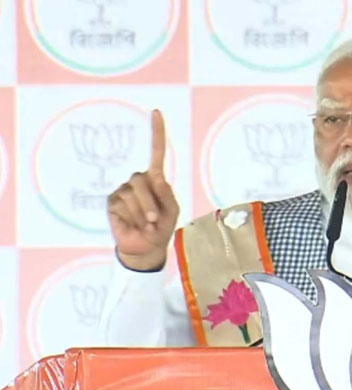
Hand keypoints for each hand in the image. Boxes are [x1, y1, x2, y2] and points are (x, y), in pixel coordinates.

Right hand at [107, 109, 179, 270]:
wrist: (145, 247)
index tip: (156, 112)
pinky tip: (133, 224)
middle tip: (154, 220)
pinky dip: (132, 217)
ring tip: (145, 224)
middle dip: (150, 202)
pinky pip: (122, 204)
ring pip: (132, 194)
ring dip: (142, 213)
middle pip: (142, 180)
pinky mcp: (112, 201)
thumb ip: (165, 193)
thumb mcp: (171, 210)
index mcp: (156, 179)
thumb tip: (152, 176)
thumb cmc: (160, 227)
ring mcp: (123, 190)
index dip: (157, 133)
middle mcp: (138, 180)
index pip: (156, 152)